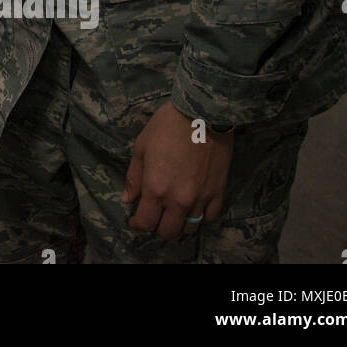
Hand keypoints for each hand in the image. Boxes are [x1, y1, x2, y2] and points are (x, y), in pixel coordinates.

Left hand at [120, 101, 233, 240]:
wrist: (201, 114)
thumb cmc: (166, 127)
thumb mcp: (141, 148)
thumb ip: (134, 178)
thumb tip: (127, 199)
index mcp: (156, 188)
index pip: (145, 222)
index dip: (137, 224)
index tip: (135, 219)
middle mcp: (178, 199)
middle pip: (168, 232)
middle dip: (158, 227)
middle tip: (154, 215)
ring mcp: (201, 198)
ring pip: (190, 228)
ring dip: (180, 224)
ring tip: (173, 212)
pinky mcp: (218, 192)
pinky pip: (210, 217)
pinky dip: (201, 216)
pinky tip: (194, 206)